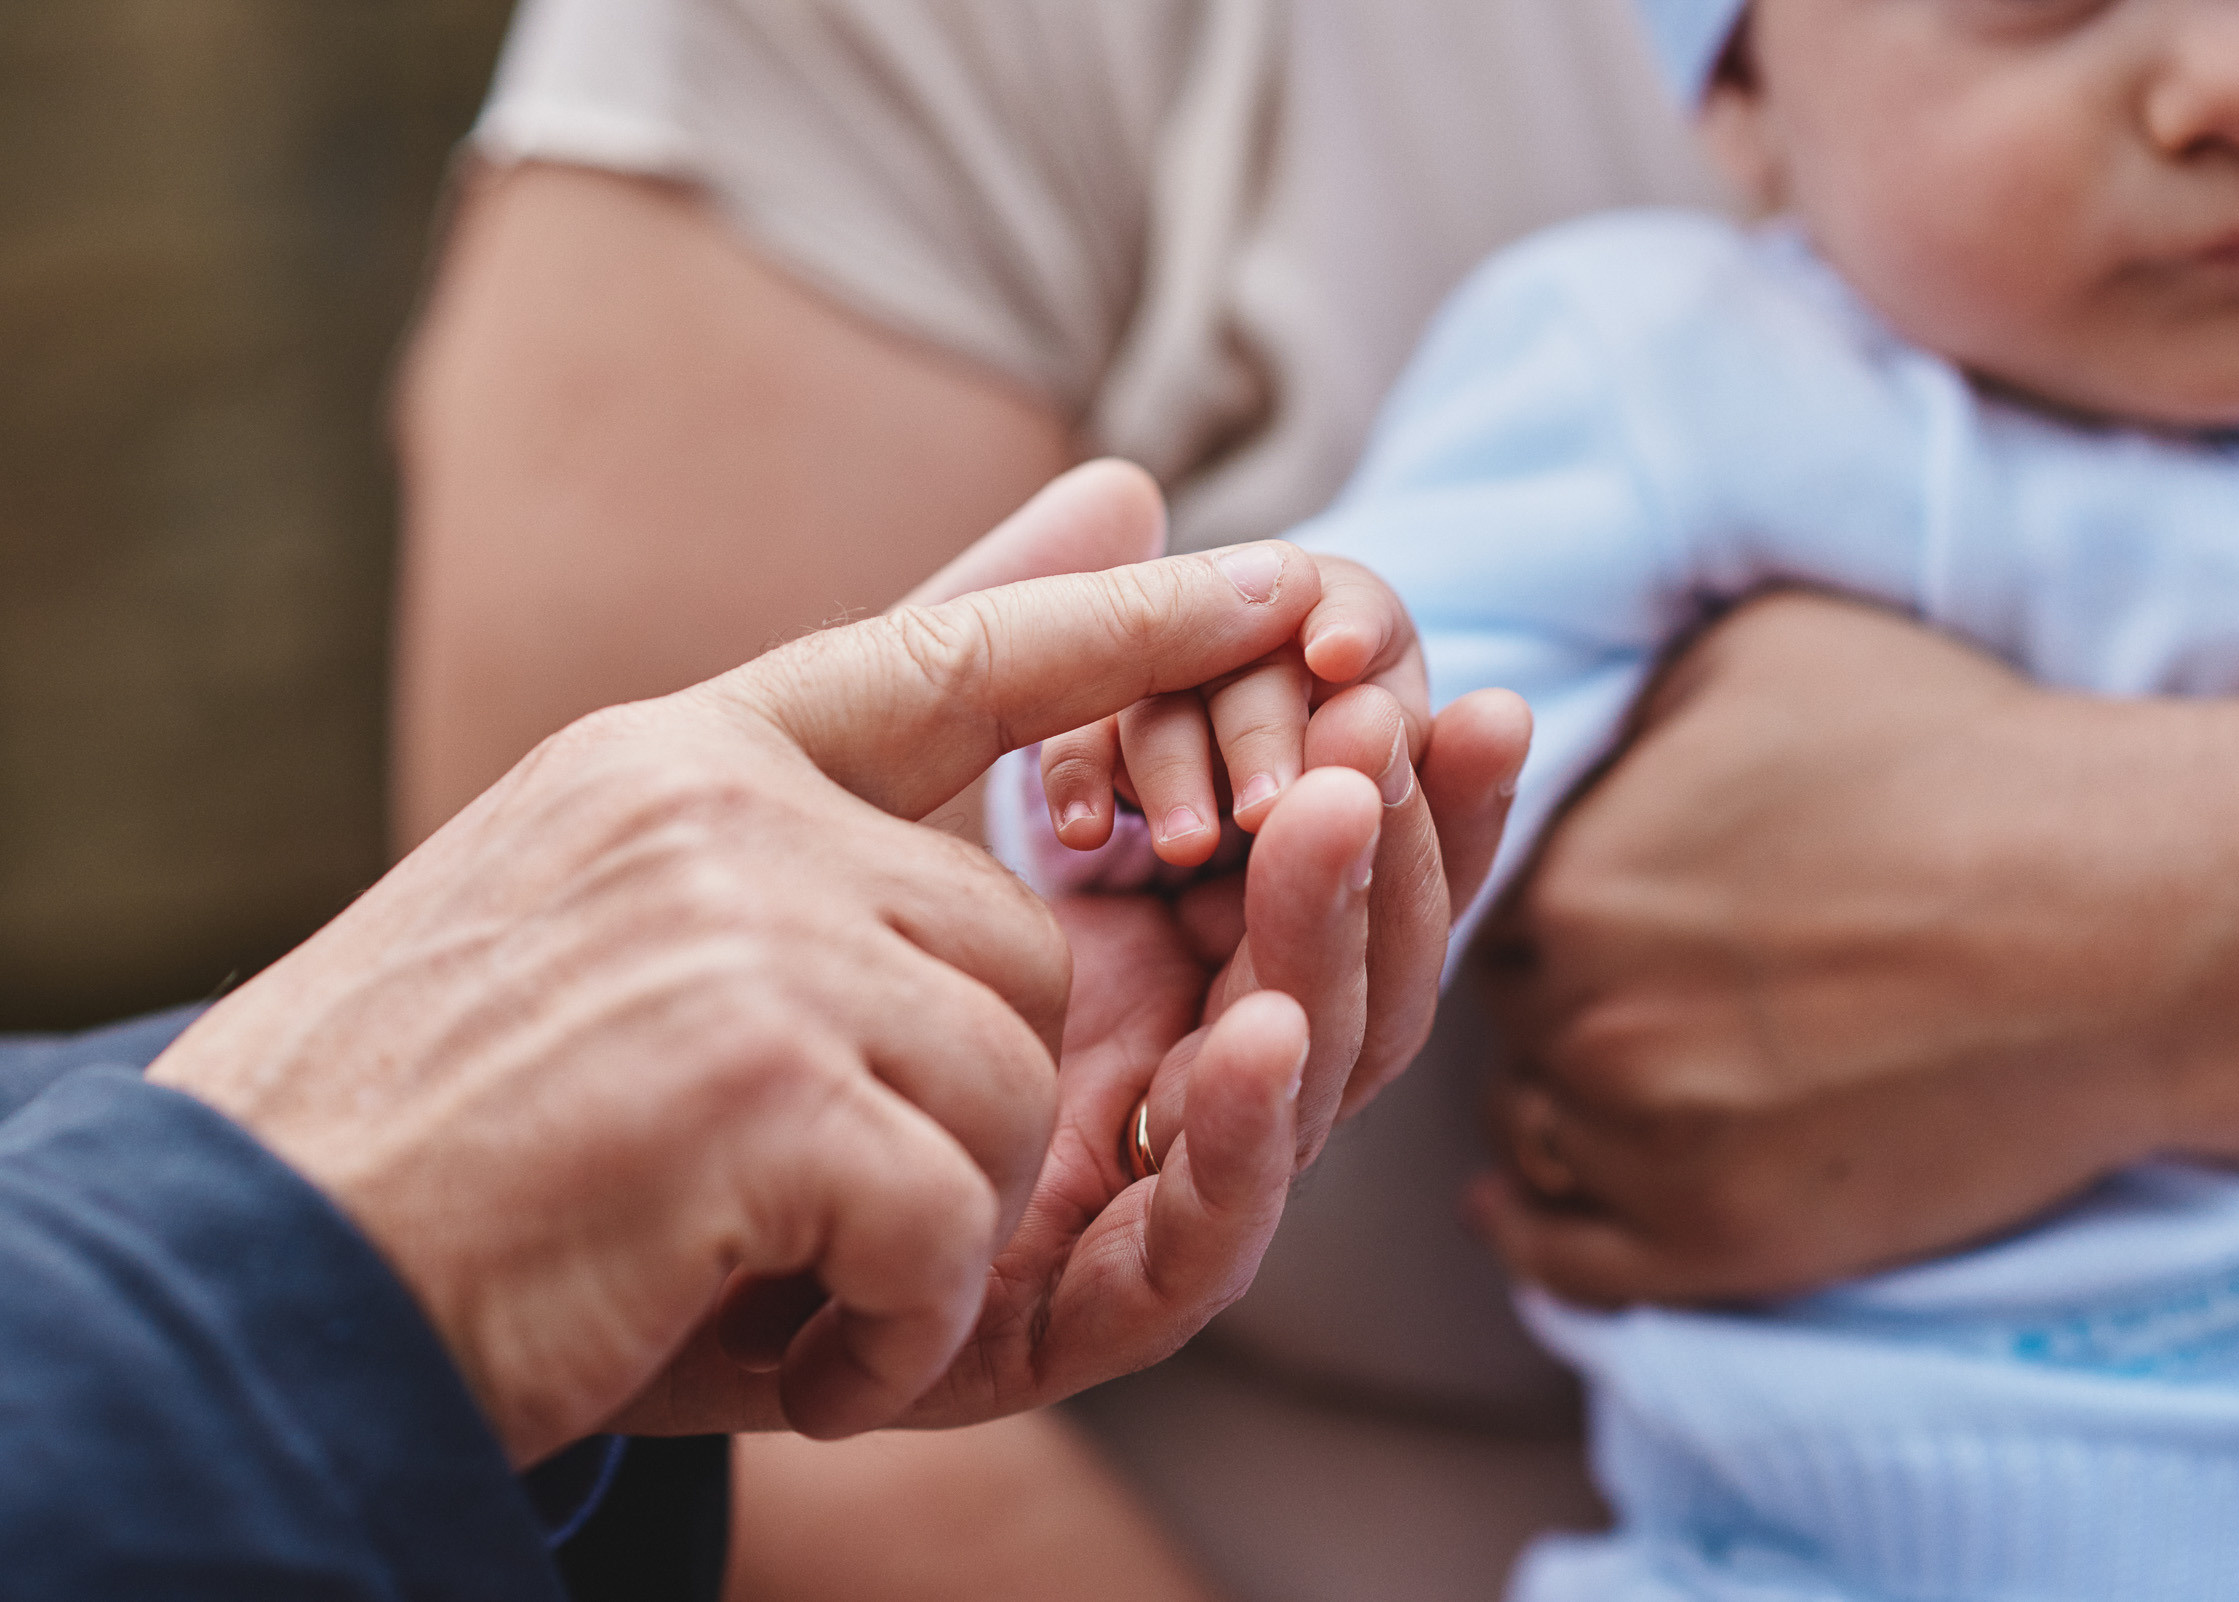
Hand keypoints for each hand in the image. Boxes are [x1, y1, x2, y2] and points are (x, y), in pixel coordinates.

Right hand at [150, 465, 1327, 1463]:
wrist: (258, 1269)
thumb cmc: (449, 1098)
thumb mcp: (618, 896)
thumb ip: (827, 774)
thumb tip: (1052, 541)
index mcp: (687, 754)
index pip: (953, 651)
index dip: (1123, 618)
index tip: (1280, 579)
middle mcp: (720, 811)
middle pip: (1021, 948)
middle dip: (962, 1106)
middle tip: (815, 1201)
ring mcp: (739, 937)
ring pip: (1012, 1080)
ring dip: (925, 1223)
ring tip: (772, 1270)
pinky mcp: (755, 1088)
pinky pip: (955, 1211)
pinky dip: (896, 1316)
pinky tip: (776, 1338)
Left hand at [682, 469, 1528, 1427]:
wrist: (536, 1165)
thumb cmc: (711, 956)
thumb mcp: (858, 764)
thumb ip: (1009, 643)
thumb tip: (1130, 479)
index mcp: (1148, 964)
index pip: (1326, 877)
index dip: (1405, 789)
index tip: (1434, 673)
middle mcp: (1155, 1080)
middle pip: (1342, 977)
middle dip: (1393, 848)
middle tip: (1405, 715)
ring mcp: (1109, 1205)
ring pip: (1291, 1101)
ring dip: (1334, 955)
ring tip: (1333, 804)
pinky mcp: (1041, 1326)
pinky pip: (1185, 1257)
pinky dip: (1242, 1149)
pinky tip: (1257, 1028)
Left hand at [1469, 590, 2238, 1306]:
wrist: (2141, 916)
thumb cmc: (1965, 757)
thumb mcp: (1758, 650)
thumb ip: (1621, 703)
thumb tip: (1539, 728)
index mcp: (1569, 880)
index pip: (1494, 917)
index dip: (1553, 921)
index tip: (1625, 921)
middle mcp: (1583, 1017)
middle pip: (1518, 1027)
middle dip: (1562, 1011)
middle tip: (1650, 1000)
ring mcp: (1649, 1142)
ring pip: (1534, 1139)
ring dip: (1560, 1116)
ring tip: (1631, 1092)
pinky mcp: (1722, 1245)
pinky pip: (1569, 1261)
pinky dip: (1536, 1235)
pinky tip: (1514, 1213)